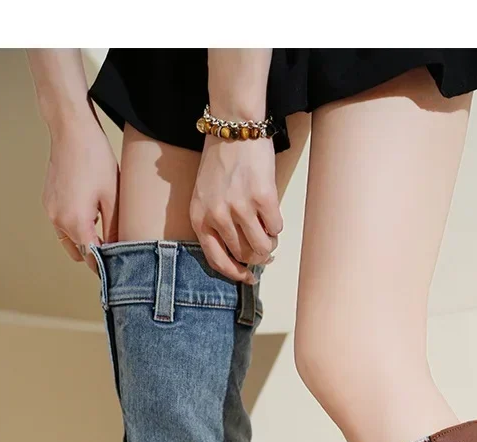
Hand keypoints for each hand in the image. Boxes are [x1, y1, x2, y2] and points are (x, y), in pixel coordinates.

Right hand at [43, 122, 118, 274]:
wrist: (71, 130)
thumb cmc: (95, 159)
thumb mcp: (113, 198)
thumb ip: (115, 230)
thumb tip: (120, 251)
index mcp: (76, 222)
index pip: (92, 258)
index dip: (106, 266)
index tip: (119, 270)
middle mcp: (59, 220)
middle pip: (80, 253)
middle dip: (97, 254)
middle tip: (117, 251)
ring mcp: (51, 211)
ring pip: (70, 241)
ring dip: (86, 241)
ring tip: (106, 231)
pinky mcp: (49, 202)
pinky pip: (63, 225)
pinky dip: (76, 228)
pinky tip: (92, 216)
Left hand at [190, 134, 281, 283]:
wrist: (234, 127)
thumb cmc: (220, 162)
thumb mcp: (205, 196)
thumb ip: (216, 225)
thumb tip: (242, 256)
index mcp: (199, 218)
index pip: (217, 261)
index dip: (235, 274)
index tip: (249, 278)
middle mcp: (217, 216)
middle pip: (244, 256)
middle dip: (258, 255)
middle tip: (265, 247)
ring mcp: (240, 208)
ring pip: (262, 247)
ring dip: (269, 242)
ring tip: (268, 229)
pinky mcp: (262, 198)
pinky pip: (276, 228)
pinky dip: (277, 224)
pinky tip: (271, 210)